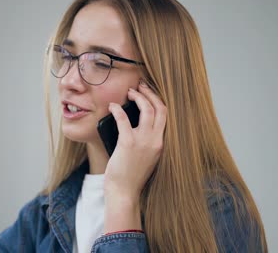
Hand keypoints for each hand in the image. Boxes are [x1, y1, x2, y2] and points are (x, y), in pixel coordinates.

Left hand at [104, 82, 166, 199]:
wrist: (124, 192)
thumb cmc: (130, 176)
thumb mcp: (145, 157)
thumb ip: (145, 141)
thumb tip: (133, 122)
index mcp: (161, 143)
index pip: (165, 115)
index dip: (157, 100)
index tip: (148, 93)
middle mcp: (156, 140)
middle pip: (160, 108)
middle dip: (150, 93)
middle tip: (139, 86)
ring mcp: (143, 141)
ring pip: (147, 109)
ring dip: (138, 96)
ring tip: (129, 92)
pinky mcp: (128, 143)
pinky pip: (124, 118)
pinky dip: (117, 109)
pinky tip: (112, 106)